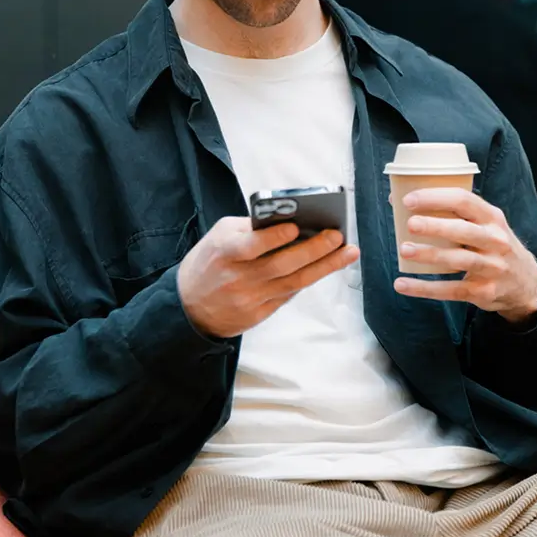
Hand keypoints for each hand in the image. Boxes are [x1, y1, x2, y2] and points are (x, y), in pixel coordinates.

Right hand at [177, 216, 359, 339]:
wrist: (189, 307)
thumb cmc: (207, 262)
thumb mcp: (217, 237)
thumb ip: (248, 229)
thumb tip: (287, 221)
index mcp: (224, 253)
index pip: (252, 245)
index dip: (274, 237)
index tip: (297, 227)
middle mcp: (238, 278)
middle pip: (282, 265)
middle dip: (314, 250)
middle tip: (337, 236)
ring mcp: (249, 300)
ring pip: (293, 282)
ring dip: (324, 267)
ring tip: (347, 252)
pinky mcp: (258, 315)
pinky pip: (287, 296)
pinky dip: (307, 280)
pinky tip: (325, 268)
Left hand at [393, 187, 536, 321]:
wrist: (525, 282)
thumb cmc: (492, 244)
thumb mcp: (485, 224)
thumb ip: (452, 213)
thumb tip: (397, 201)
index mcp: (492, 218)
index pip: (464, 201)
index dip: (436, 198)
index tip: (409, 200)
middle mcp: (496, 241)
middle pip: (463, 231)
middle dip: (436, 226)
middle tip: (410, 224)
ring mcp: (492, 268)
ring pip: (459, 260)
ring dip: (430, 255)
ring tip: (404, 250)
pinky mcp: (483, 291)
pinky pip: (451, 290)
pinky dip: (425, 288)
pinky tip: (402, 284)